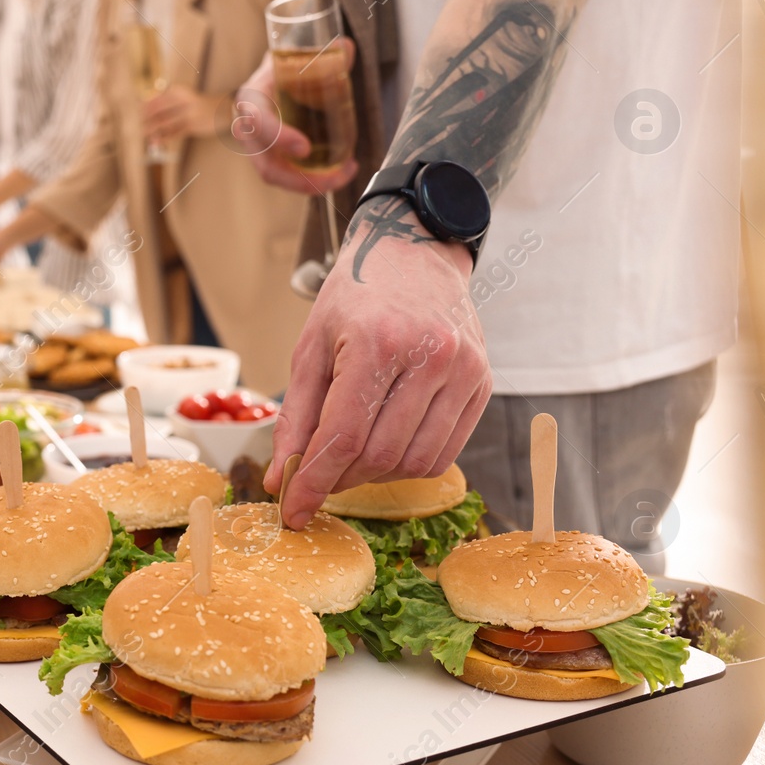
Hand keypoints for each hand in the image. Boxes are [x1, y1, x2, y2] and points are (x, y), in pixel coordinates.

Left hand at [141, 84, 211, 141]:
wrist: (221, 109)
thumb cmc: (198, 104)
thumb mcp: (184, 96)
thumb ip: (167, 100)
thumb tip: (146, 108)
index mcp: (179, 90)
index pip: (157, 97)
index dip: (146, 105)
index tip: (138, 111)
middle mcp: (183, 99)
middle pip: (159, 109)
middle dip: (147, 117)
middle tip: (138, 123)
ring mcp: (188, 113)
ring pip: (165, 122)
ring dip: (152, 128)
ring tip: (144, 133)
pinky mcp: (192, 126)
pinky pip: (174, 133)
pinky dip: (164, 137)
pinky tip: (156, 141)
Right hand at [233, 40, 359, 195]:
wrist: (276, 77)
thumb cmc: (286, 68)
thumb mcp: (300, 56)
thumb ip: (326, 53)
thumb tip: (347, 47)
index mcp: (251, 97)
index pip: (258, 121)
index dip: (279, 137)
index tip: (305, 148)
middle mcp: (248, 127)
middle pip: (265, 165)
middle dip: (300, 178)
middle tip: (335, 175)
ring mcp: (258, 147)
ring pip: (276, 176)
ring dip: (311, 184)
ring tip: (344, 173)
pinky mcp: (270, 158)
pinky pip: (287, 177)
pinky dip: (312, 181)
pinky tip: (339, 173)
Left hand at [267, 202, 490, 528]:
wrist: (413, 253)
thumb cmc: (355, 298)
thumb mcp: (311, 346)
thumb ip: (297, 416)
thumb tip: (281, 479)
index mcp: (376, 341)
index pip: (343, 436)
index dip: (313, 482)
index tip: (292, 511)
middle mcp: (429, 355)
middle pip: (380, 454)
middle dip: (340, 479)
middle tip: (317, 478)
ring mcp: (464, 369)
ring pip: (416, 461)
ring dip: (376, 476)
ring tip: (351, 459)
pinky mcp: (483, 381)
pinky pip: (446, 451)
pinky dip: (411, 463)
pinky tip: (387, 446)